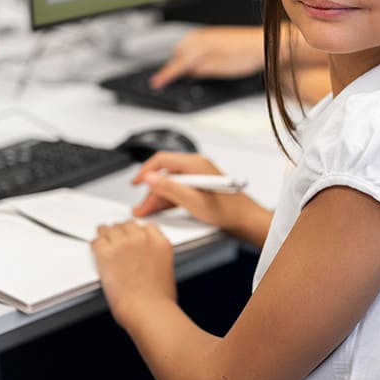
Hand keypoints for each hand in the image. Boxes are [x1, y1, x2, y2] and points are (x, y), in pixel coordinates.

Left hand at [91, 220, 175, 325]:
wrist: (147, 309)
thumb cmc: (158, 300)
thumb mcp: (167, 271)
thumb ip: (156, 258)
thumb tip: (147, 261)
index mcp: (159, 243)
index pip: (147, 226)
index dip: (137, 231)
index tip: (133, 235)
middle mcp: (142, 239)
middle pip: (127, 225)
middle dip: (121, 231)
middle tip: (115, 237)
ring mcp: (123, 244)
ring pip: (110, 229)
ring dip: (106, 234)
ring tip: (102, 237)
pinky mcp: (106, 253)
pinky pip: (96, 241)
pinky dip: (95, 245)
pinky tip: (95, 248)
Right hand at [131, 152, 256, 230]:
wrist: (245, 220)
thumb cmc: (227, 211)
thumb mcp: (193, 201)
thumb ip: (170, 188)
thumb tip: (151, 178)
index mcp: (195, 164)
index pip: (162, 160)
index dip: (145, 171)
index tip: (135, 182)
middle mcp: (196, 167)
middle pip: (165, 175)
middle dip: (151, 192)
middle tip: (142, 208)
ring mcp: (198, 177)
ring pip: (170, 184)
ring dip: (158, 198)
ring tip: (148, 212)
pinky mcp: (199, 187)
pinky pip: (178, 190)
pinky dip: (168, 200)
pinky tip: (160, 210)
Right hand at [150, 26, 264, 87]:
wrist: (261, 44)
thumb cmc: (245, 55)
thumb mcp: (219, 69)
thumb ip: (198, 70)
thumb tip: (185, 73)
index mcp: (198, 44)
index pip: (177, 63)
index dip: (165, 75)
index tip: (155, 83)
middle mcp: (199, 37)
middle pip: (177, 55)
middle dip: (175, 67)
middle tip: (176, 80)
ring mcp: (204, 34)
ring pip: (184, 50)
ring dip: (183, 61)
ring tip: (192, 73)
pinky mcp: (209, 36)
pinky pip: (192, 46)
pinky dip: (191, 55)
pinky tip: (199, 61)